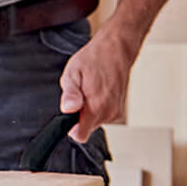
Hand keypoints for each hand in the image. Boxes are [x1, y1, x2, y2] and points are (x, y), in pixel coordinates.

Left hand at [57, 27, 136, 142]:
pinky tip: (96, 92)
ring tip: (88, 90)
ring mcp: (115, 112)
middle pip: (85, 128)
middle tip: (79, 95)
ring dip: (87, 110)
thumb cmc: (94, 59)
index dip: (70, 128)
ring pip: (93, 122)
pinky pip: (102, 116)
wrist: (116, 49)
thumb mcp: (73, 73)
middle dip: (78, 115)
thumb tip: (67, 110)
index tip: (68, 115)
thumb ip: (70, 94)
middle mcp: (108, 113)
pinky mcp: (119, 110)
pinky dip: (97, 108)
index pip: (80, 135)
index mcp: (96, 107)